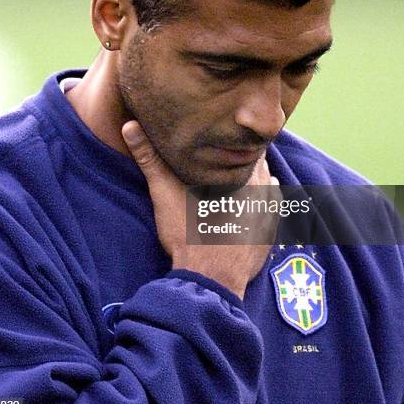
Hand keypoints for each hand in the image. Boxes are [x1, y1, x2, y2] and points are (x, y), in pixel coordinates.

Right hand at [122, 121, 275, 299]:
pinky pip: (274, 206)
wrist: (210, 279)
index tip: (220, 132)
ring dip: (255, 175)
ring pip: (266, 180)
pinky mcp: (270, 231)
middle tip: (227, 151)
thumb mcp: (164, 191)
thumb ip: (148, 158)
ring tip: (239, 172)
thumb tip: (128, 124)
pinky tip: (256, 198)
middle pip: (254, 160)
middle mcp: (259, 186)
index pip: (241, 142)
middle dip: (242, 155)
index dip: (230, 137)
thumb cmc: (188, 234)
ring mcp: (268, 210)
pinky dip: (266, 199)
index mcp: (238, 171)